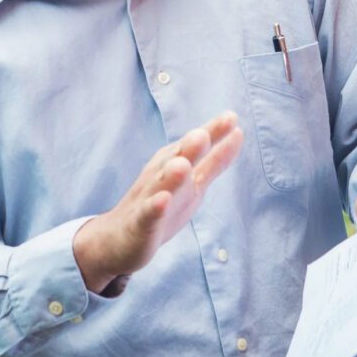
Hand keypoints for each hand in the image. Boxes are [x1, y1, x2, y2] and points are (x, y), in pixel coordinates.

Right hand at [73, 111, 242, 292]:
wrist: (117, 239)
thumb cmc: (160, 205)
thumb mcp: (193, 182)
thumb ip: (215, 160)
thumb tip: (239, 133)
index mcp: (174, 163)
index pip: (195, 145)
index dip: (212, 133)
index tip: (232, 117)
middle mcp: (160, 176)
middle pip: (176, 158)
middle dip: (189, 146)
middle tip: (203, 134)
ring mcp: (148, 198)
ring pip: (161, 184)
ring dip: (171, 175)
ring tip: (183, 165)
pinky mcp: (139, 223)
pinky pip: (148, 214)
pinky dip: (155, 206)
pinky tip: (163, 200)